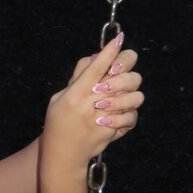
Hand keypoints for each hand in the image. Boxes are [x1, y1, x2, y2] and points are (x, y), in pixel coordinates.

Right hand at [44, 34, 143, 162]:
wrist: (63, 153)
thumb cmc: (59, 121)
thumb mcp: (60, 96)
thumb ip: (78, 76)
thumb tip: (95, 57)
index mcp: (76, 93)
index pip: (97, 66)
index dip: (110, 50)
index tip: (119, 38)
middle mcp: (91, 103)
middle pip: (121, 77)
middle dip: (126, 68)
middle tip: (120, 69)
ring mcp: (104, 118)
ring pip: (133, 96)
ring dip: (130, 93)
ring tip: (120, 95)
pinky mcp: (112, 131)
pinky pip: (132, 116)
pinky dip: (128, 113)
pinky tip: (119, 113)